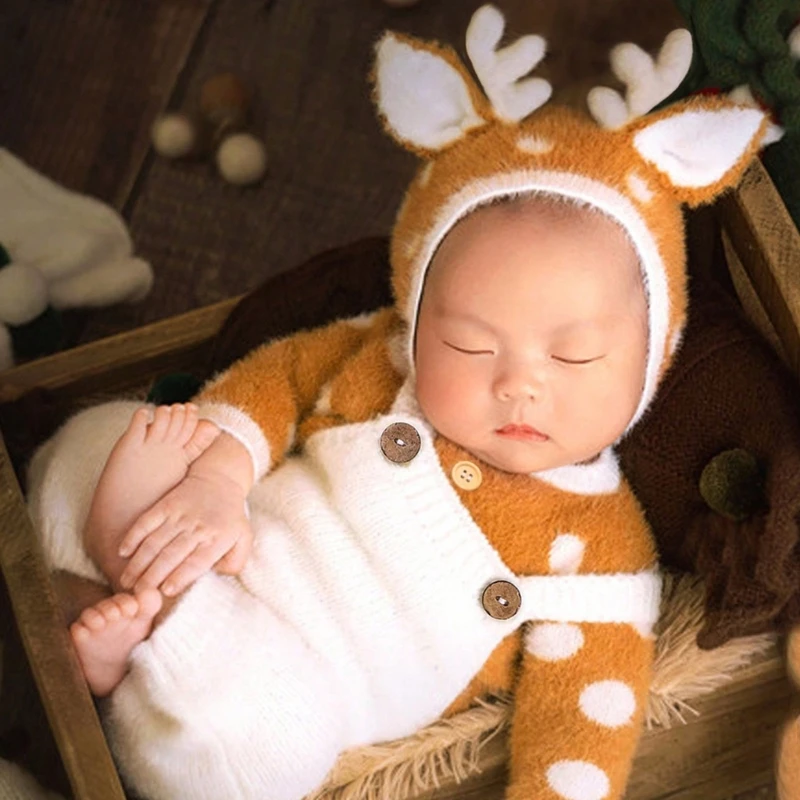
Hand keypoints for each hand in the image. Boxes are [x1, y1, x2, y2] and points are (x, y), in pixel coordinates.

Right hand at [117, 471, 252, 595]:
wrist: (219, 480)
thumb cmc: (230, 517)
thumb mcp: (244, 538)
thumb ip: (236, 561)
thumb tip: (217, 575)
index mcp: (217, 539)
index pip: (196, 562)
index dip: (180, 577)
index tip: (165, 592)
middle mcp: (197, 527)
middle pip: (171, 555)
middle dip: (152, 577)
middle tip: (138, 594)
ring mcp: (179, 515)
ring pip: (155, 542)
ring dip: (138, 563)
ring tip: (126, 581)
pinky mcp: (165, 505)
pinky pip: (146, 522)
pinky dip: (133, 537)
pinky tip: (123, 552)